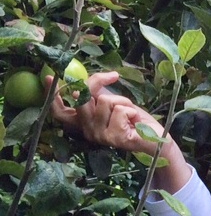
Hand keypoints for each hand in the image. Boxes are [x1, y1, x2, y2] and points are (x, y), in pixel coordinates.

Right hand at [48, 71, 190, 192]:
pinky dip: (131, 110)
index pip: (60, 112)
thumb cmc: (135, 120)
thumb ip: (98, 94)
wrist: (156, 138)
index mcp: (85, 123)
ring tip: (131, 114)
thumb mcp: (114, 102)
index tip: (50, 77)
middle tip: (113, 77)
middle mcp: (88, 131)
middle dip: (99, 84)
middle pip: (82, 98)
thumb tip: (88, 80)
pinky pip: (120, 110)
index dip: (52, 95)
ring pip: (105, 101)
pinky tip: (135, 122)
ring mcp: (100, 136)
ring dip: (123, 101)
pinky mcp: (114, 137)